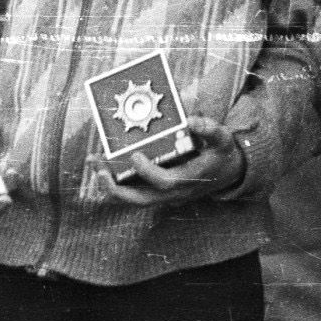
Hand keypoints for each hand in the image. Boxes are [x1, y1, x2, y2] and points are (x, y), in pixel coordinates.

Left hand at [108, 117, 249, 207]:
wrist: (226, 173)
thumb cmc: (221, 154)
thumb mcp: (223, 140)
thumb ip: (211, 130)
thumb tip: (192, 121)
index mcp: (188, 180)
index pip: (164, 183)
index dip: (148, 172)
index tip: (135, 154)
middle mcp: (173, 192)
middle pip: (140, 200)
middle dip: (116, 189)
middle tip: (98, 170)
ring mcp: (163, 195)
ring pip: (132, 199)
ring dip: (109, 185)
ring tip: (93, 162)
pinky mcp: (156, 192)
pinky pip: (132, 192)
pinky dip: (115, 181)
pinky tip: (101, 165)